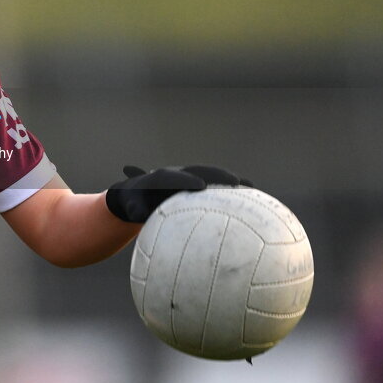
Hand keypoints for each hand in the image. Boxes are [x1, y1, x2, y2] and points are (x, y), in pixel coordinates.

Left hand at [105, 165, 251, 222]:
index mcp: (160, 178)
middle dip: (216, 174)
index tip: (200, 185)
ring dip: (228, 178)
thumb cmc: (135, 203)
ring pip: (210, 174)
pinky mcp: (196, 183)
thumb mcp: (132, 207)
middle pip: (199, 170)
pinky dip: (230, 186)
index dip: (187, 179)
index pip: (175, 176)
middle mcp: (177, 173)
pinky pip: (214, 182)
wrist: (137, 193)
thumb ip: (136, 209)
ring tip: (250, 186)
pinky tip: (250, 193)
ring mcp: (188, 176)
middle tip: (235, 182)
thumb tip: (140, 212)